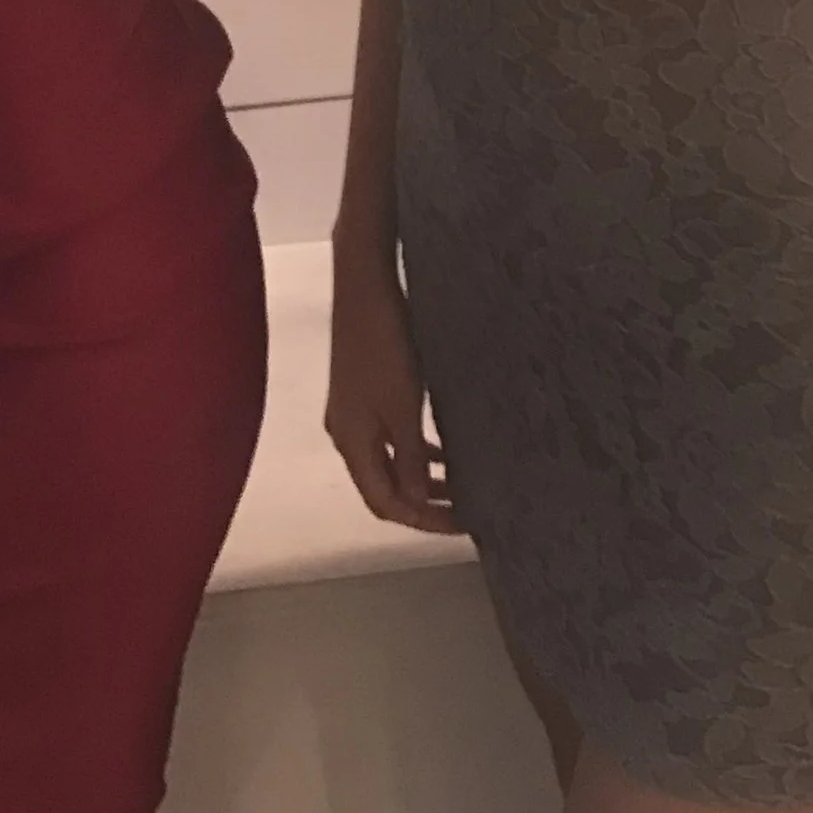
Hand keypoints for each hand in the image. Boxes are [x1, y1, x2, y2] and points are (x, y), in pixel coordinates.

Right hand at [325, 254, 459, 534]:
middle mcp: (347, 435)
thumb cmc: (385, 348)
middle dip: (423, 505)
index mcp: (352, 444)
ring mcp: (352, 413)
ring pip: (389, 463)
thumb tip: (418, 503)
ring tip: (461, 486)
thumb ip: (412, 459)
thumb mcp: (404, 408)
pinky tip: (444, 448)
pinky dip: (416, 451)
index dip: (422, 521)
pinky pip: (391, 438)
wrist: (364, 288)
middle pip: (383, 488)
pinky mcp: (363, 393)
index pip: (384, 503)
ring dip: (421, 479)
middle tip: (466, 511)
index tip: (462, 524)